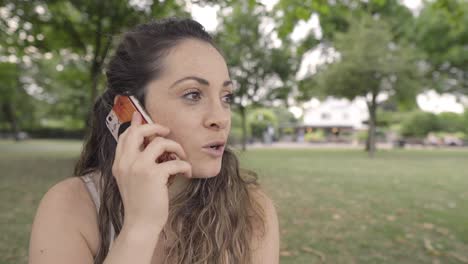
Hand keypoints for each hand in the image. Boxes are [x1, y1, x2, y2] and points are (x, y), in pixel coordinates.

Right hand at [112, 111, 191, 230]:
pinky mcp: (154, 175)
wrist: (140, 225)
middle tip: (168, 132)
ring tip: (181, 158)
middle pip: (140, 131)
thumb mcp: (133, 179)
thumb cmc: (141, 203)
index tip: (145, 118)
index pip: (126, 135)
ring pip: (160, 142)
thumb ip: (137, 161)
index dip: (138, 124)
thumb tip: (151, 144)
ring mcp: (139, 168)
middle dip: (156, 127)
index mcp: (119, 163)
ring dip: (176, 148)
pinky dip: (185, 166)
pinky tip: (187, 173)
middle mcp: (126, 162)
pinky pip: (175, 161)